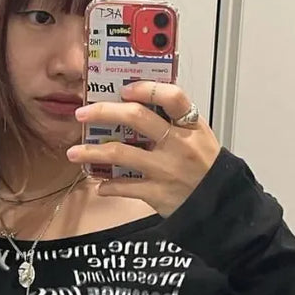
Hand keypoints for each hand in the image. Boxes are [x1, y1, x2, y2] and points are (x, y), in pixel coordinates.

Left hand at [66, 80, 221, 217]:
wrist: (221, 205)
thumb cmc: (206, 168)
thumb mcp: (199, 138)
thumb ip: (174, 122)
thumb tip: (137, 105)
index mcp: (191, 126)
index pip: (172, 97)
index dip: (147, 89)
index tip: (124, 89)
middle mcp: (178, 145)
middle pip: (137, 118)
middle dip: (104, 112)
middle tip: (83, 113)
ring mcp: (165, 169)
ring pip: (121, 154)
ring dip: (92, 152)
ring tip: (74, 152)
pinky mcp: (157, 193)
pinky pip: (124, 187)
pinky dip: (108, 186)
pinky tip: (100, 184)